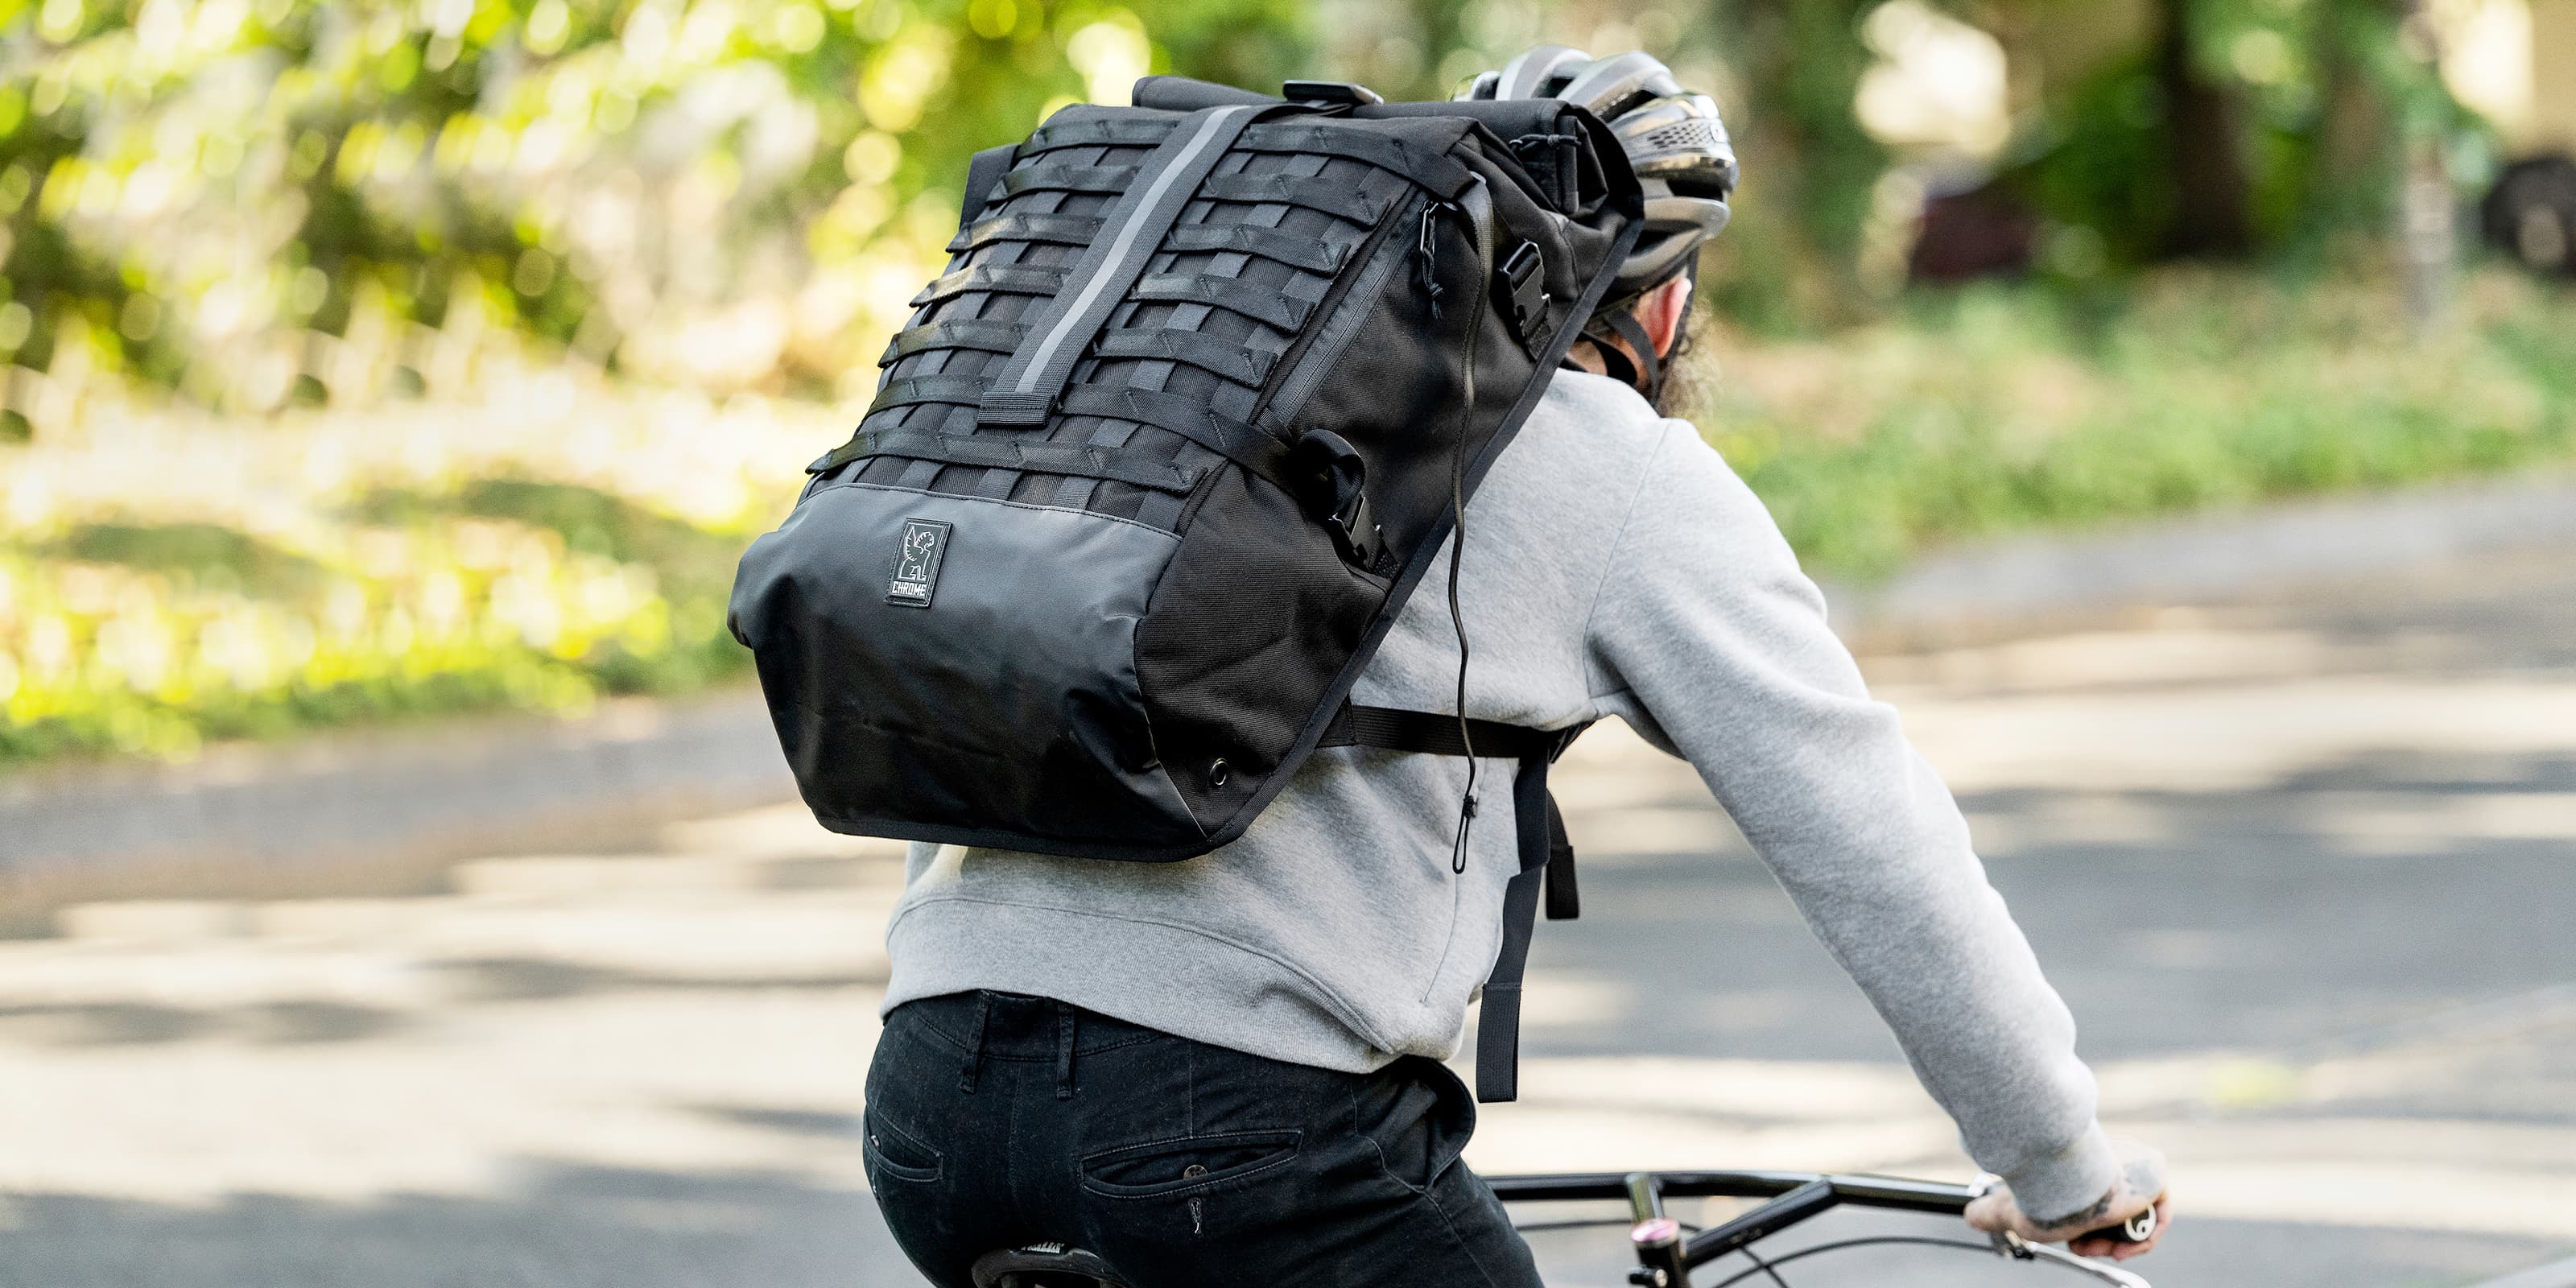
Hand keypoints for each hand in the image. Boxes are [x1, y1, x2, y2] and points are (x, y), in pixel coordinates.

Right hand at [1965, 1139, 2169, 1261]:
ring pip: (2135, 1216)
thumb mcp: (2012, 1208)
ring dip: (2115, 1242)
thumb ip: (1992, 1212)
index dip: (2082, 1227)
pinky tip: (2122, 1248)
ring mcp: (2135, 1164)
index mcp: (2080, 1160)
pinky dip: (2142, 1239)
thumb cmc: (2035, 1190)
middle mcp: (2110, 1156)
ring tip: (2096, 1248)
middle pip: (2114, 1210)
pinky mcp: (2155, 1174)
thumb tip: (1968, 1215)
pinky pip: (2157, 1216)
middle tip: (2080, 1248)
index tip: (2071, 1241)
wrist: (2062, 1181)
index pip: (2092, 1198)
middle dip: (2096, 1238)